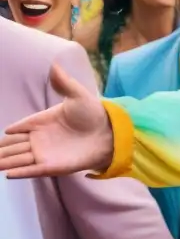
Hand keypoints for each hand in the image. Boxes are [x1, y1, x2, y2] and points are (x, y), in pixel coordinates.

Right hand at [0, 63, 113, 177]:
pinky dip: (20, 172)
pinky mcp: (52, 166)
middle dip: (2, 149)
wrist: (110, 132)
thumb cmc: (93, 113)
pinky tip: (8, 173)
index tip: (4, 133)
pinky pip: (32, 170)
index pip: (20, 128)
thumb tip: (54, 64)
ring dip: (5, 161)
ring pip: (18, 158)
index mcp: (43, 121)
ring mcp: (45, 153)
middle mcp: (40, 138)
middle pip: (14, 145)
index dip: (10, 132)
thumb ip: (63, 83)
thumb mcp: (78, 95)